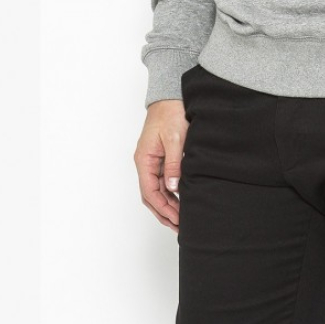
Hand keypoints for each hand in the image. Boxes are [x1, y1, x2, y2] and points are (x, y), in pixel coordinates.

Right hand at [133, 99, 188, 230]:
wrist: (171, 96)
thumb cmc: (171, 113)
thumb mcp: (174, 139)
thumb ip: (173, 164)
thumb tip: (173, 187)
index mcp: (144, 160)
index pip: (149, 192)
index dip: (162, 208)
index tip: (176, 219)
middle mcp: (145, 163)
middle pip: (151, 195)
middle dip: (164, 212)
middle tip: (179, 226)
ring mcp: (152, 161)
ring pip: (157, 190)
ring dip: (167, 205)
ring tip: (180, 219)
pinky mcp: (160, 158)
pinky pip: (162, 181)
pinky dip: (170, 193)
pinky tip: (180, 200)